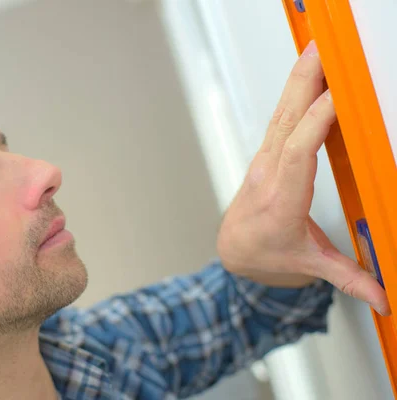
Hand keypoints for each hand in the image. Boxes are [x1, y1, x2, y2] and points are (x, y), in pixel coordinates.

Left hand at [217, 41, 389, 315]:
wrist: (235, 248)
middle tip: (322, 49)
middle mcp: (269, 173)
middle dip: (305, 84)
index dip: (315, 125)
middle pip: (286, 122)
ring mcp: (265, 159)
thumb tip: (382, 299)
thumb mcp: (307, 265)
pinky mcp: (268, 151)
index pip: (297, 156)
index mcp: (280, 201)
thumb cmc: (265, 252)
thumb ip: (347, 278)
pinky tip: (310, 71)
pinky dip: (296, 90)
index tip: (335, 98)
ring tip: (318, 48)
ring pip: (282, 112)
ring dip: (299, 79)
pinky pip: (282, 115)